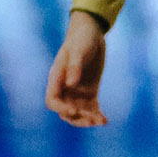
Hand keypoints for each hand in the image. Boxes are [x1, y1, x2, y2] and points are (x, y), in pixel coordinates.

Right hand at [45, 10, 108, 126]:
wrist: (91, 35)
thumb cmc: (81, 40)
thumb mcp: (78, 51)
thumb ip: (74, 67)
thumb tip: (70, 84)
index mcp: (56, 78)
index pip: (52, 100)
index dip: (61, 108)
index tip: (75, 111)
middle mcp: (65, 88)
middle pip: (65, 112)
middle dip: (77, 119)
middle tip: (92, 120)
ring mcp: (77, 91)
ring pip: (78, 113)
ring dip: (87, 119)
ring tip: (101, 121)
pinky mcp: (89, 92)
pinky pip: (91, 108)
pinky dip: (96, 115)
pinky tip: (105, 120)